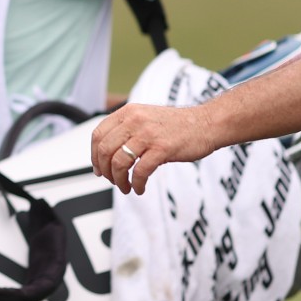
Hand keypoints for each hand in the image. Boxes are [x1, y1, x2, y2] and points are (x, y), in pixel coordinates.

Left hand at [92, 102, 217, 193]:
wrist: (207, 123)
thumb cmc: (177, 125)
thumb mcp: (145, 118)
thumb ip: (126, 130)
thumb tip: (105, 154)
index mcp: (128, 112)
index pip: (98, 135)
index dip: (94, 156)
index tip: (98, 169)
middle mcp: (135, 120)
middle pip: (105, 150)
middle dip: (105, 171)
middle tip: (112, 181)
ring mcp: (148, 134)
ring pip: (119, 162)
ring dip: (119, 181)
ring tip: (126, 187)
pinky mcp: (162, 148)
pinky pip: (139, 171)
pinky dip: (136, 184)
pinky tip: (140, 188)